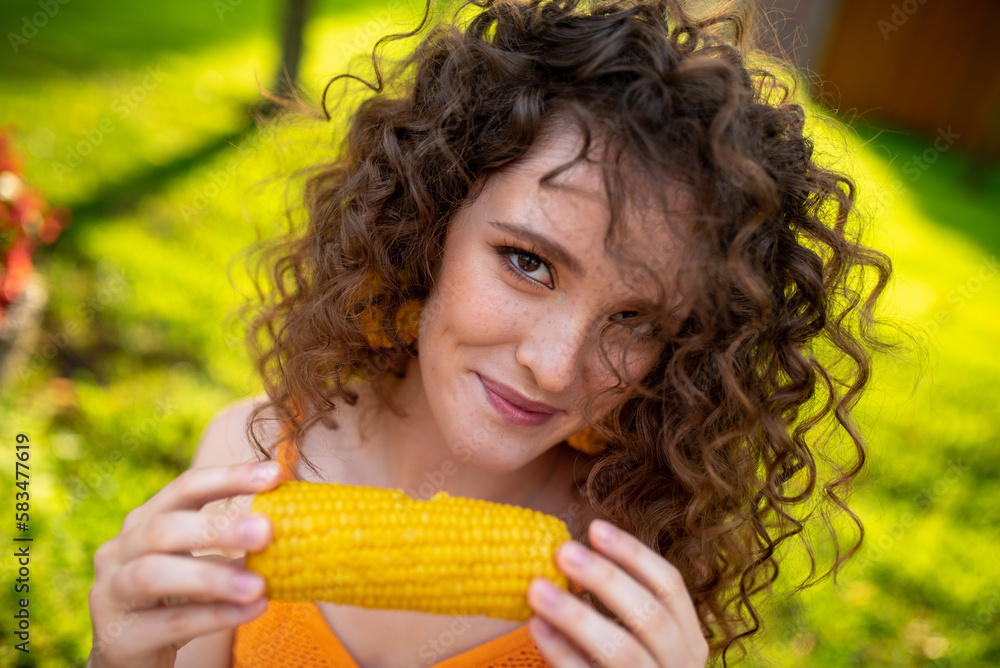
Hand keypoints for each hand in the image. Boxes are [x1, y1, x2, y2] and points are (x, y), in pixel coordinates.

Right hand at [86, 461, 282, 667]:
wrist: (128, 654)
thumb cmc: (174, 598)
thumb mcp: (198, 563)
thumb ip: (231, 544)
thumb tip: (297, 523)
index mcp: (144, 521)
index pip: (186, 487)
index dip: (229, 477)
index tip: (276, 473)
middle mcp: (120, 550)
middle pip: (165, 528)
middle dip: (218, 527)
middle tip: (267, 530)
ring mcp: (111, 593)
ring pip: (154, 575)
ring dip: (212, 577)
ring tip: (260, 585)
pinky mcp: (117, 637)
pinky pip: (169, 623)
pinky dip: (215, 616)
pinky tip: (254, 610)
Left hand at [527, 519, 708, 666]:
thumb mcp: (640, 642)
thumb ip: (618, 605)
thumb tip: (568, 555)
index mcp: (689, 640)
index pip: (670, 586)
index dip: (633, 554)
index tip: (594, 528)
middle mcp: (681, 667)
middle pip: (650, 615)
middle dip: (606, 579)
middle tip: (562, 551)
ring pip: (624, 652)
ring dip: (578, 616)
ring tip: (537, 588)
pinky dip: (563, 653)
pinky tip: (536, 628)